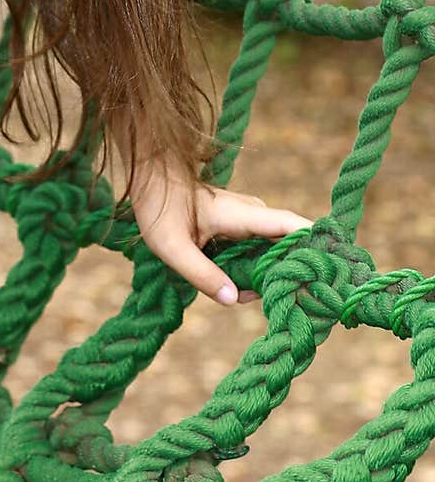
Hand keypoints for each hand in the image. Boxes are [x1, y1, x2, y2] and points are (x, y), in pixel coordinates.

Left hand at [130, 176, 311, 305]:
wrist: (149, 179)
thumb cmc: (158, 208)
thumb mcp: (171, 247)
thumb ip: (202, 274)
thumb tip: (235, 300)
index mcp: (243, 215)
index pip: (292, 226)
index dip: (316, 243)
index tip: (333, 269)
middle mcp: (253, 215)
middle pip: (288, 247)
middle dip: (286, 275)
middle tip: (277, 302)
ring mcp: (249, 220)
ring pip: (272, 253)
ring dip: (263, 277)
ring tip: (240, 293)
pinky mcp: (241, 228)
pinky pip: (258, 252)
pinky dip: (252, 271)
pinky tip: (232, 284)